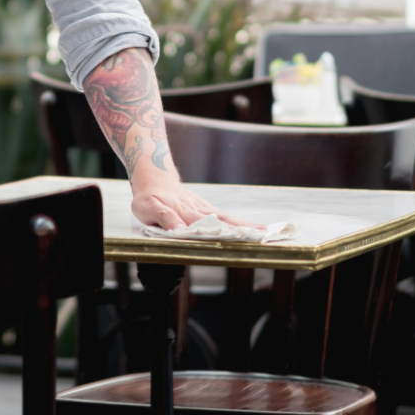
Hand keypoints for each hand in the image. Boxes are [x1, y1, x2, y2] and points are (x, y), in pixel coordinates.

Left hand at [131, 175, 262, 230]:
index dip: (226, 233)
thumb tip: (180, 230)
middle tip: (267, 237)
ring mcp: (204, 208)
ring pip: (228, 218)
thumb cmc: (148, 195)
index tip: (244, 239)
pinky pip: (224, 216)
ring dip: (247, 226)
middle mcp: (200, 210)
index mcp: (187, 213)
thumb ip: (163, 218)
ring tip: (267, 233)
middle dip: (245, 230)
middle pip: (226, 222)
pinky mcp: (205, 208)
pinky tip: (251, 228)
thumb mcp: (147, 206)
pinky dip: (239, 223)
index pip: (209, 226)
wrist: (152, 175)